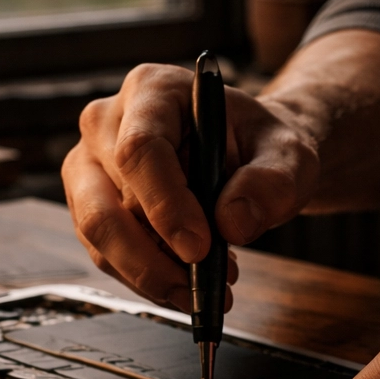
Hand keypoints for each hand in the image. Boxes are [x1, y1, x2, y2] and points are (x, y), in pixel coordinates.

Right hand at [62, 63, 318, 310]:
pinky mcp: (90, 205)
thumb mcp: (289, 155)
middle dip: (150, 258)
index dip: (165, 205)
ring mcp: (91, 166)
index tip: (199, 248)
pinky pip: (105, 254)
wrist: (248, 155)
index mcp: (152, 90)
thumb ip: (271, 183)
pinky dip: (146, 277)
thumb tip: (232, 223)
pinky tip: (188, 280)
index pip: (140, 150)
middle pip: (104, 202)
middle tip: (198, 289)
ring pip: (98, 236)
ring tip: (206, 287)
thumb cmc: (261, 145)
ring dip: (150, 274)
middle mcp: (107, 123)